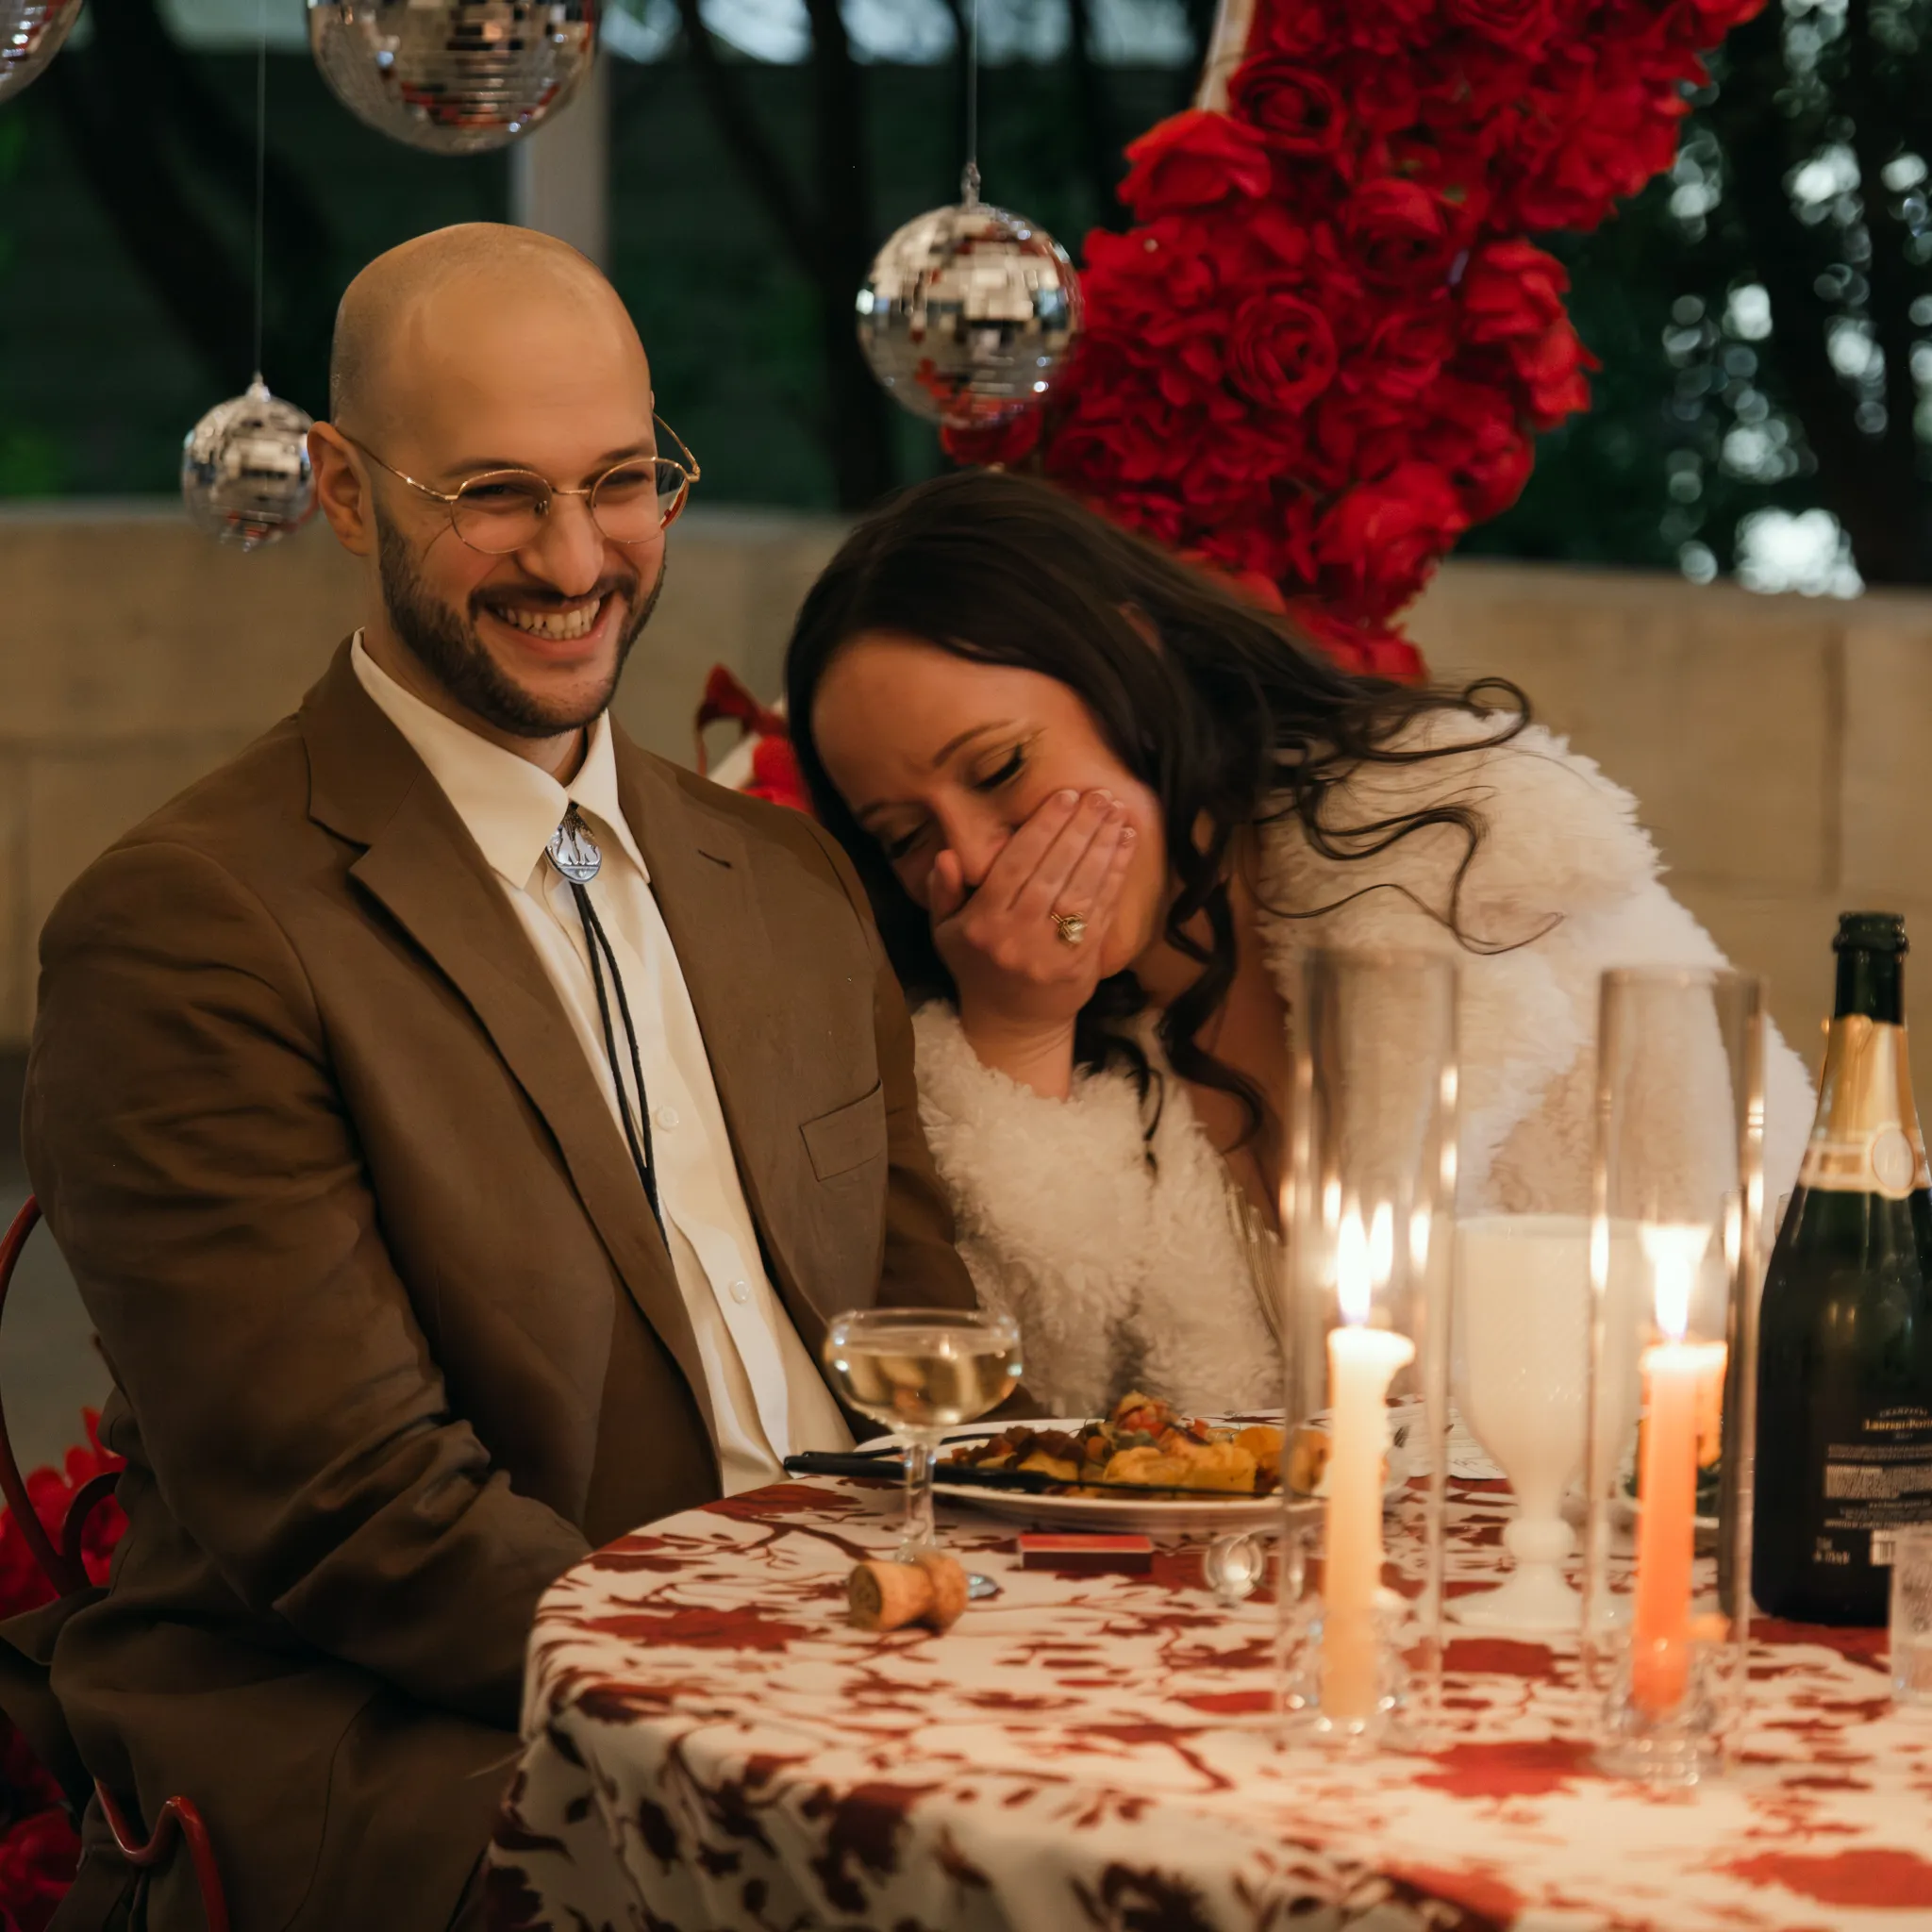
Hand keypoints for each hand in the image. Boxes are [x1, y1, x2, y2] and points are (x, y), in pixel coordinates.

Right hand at [928, 789, 1136, 1093]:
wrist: (1012, 1023)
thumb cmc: (978, 966)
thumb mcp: (946, 931)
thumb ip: (943, 891)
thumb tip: (947, 854)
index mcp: (983, 923)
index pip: (1015, 865)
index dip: (1042, 829)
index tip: (1064, 797)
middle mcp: (1016, 936)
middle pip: (1052, 871)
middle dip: (1079, 829)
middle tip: (1098, 796)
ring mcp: (1051, 952)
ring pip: (1080, 889)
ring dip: (1102, 847)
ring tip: (1117, 812)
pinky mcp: (1080, 964)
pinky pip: (1101, 912)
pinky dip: (1115, 876)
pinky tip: (1124, 845)